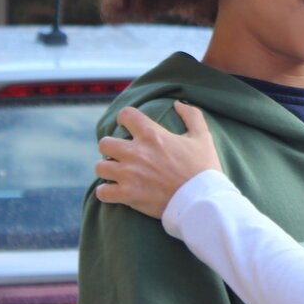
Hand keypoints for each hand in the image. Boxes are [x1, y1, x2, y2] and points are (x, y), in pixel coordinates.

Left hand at [95, 101, 222, 217]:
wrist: (202, 200)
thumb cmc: (203, 168)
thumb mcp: (203, 137)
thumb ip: (192, 115)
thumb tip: (179, 103)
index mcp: (152, 135)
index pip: (126, 115)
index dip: (125, 118)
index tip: (128, 125)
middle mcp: (136, 152)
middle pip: (105, 143)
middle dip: (112, 147)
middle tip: (122, 154)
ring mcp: (129, 174)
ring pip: (100, 167)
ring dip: (108, 169)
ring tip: (118, 173)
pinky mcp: (127, 195)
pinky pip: (102, 192)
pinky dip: (106, 191)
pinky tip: (115, 191)